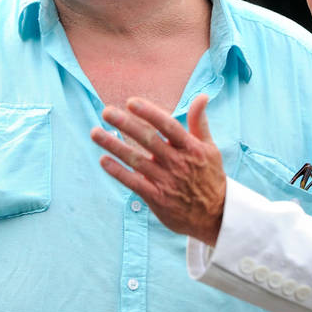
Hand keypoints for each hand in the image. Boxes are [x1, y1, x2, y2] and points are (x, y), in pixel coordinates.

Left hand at [90, 94, 225, 245]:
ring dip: (114, 146)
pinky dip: (118, 172)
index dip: (150, 113)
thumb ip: (200, 122)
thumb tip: (202, 96)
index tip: (131, 102)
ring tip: (95, 133)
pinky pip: (134, 183)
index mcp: (191, 148)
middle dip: (126, 124)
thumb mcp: (210, 148)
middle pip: (149, 140)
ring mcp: (167, 181)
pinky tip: (104, 160)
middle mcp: (178, 163)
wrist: (215, 216)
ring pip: (136, 160)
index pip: (168, 126)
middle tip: (106, 112)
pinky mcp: (157, 199)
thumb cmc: (210, 176)